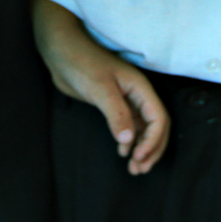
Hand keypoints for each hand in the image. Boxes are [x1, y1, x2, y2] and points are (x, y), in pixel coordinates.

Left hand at [35, 0, 169, 173]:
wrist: (62, 52)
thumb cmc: (82, 63)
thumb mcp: (100, 88)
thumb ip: (116, 115)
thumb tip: (129, 142)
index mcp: (140, 88)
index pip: (158, 118)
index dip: (153, 141)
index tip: (139, 157)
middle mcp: (137, 95)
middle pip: (156, 126)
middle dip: (152, 149)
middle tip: (140, 169)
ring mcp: (126, 99)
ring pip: (144, 128)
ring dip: (142, 148)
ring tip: (134, 167)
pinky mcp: (113, 104)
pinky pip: (130, 126)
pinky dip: (129, 142)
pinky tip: (122, 152)